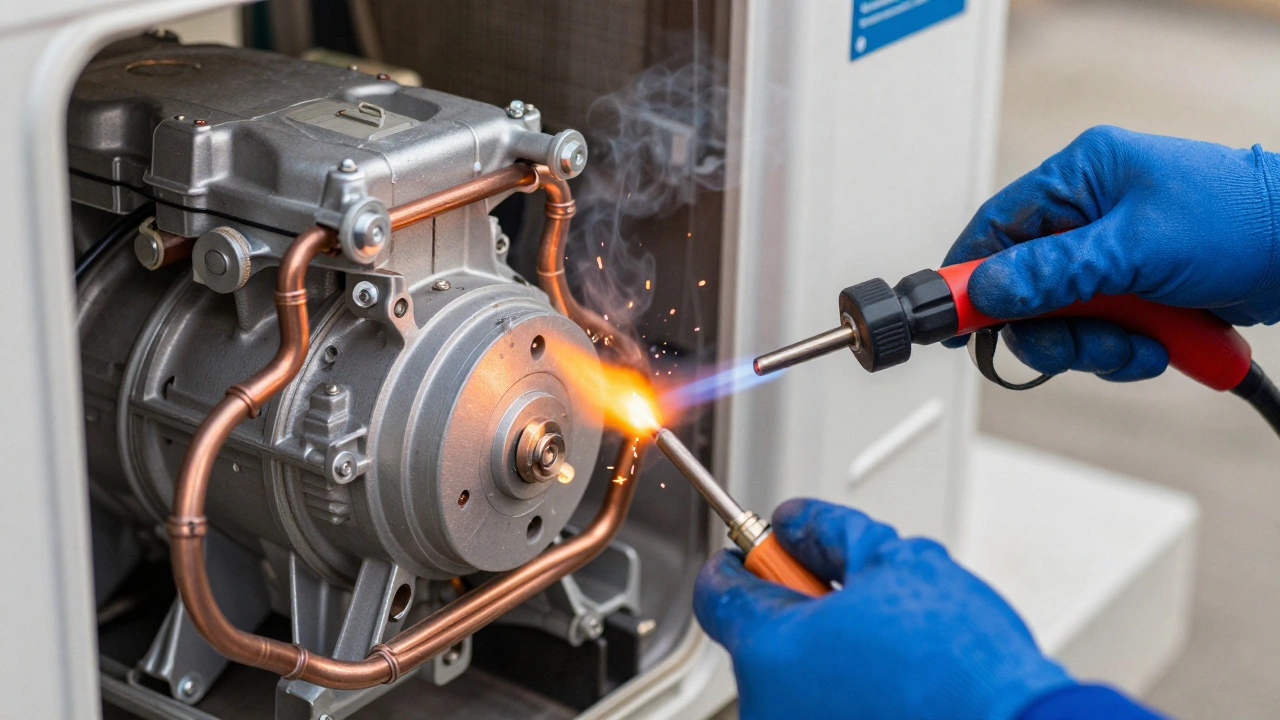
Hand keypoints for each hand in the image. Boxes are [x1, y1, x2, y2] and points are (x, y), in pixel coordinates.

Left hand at [694, 499, 1071, 719]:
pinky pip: (818, 709)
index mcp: (769, 649)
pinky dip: (843, 694)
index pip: (718, 591)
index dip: (747, 556)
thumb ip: (827, 531)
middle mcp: (765, 708)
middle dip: (801, 606)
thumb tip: (797, 521)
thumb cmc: (963, 670)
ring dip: (826, 655)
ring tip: (892, 652)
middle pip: (759, 635)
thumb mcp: (896, 561)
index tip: (768, 547)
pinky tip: (893, 687)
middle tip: (859, 599)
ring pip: (792, 678)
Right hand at [943, 125, 1279, 380]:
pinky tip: (1160, 342)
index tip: (949, 320)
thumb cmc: (1244, 220)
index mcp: (1081, 177)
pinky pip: (1097, 336)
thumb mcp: (1138, 247)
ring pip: (1059, 322)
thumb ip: (1055, 271)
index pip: (995, 228)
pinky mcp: (1133, 294)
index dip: (966, 277)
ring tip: (1142, 340)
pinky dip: (1124, 351)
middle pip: (1022, 288)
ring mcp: (1109, 259)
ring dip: (1096, 345)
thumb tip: (988, 289)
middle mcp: (1088, 216)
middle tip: (1080, 342)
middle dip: (1052, 328)